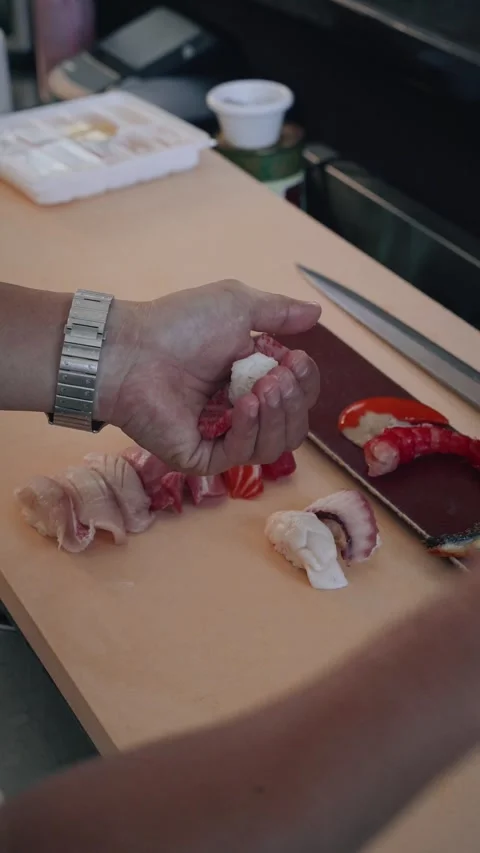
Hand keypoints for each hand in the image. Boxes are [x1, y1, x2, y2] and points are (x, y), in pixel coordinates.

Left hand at [98, 280, 320, 473]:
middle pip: (293, 426)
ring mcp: (221, 437)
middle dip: (294, 401)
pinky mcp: (201, 457)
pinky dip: (250, 430)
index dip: (305, 384)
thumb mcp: (239, 306)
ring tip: (262, 388)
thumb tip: (317, 313)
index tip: (296, 361)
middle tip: (277, 377)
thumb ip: (280, 312)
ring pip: (274, 446)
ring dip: (277, 416)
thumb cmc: (179, 325)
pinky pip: (241, 456)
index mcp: (251, 379)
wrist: (133, 349)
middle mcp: (240, 411)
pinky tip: (245, 406)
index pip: (297, 397)